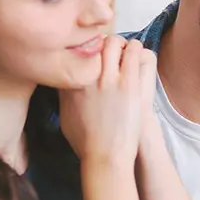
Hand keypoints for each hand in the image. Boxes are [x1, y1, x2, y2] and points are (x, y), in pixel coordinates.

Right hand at [59, 36, 151, 167]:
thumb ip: (64, 96)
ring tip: (124, 52)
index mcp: (69, 82)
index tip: (91, 52)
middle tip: (110, 50)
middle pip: (93, 42)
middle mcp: (86, 76)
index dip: (84, 48)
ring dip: (121, 44)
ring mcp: (107, 78)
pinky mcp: (128, 83)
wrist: (105, 156)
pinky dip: (136, 50)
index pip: (74, 52)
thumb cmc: (86, 142)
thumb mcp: (65, 116)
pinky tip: (136, 55)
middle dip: (102, 42)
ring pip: (114, 42)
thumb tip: (63, 83)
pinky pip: (134, 52)